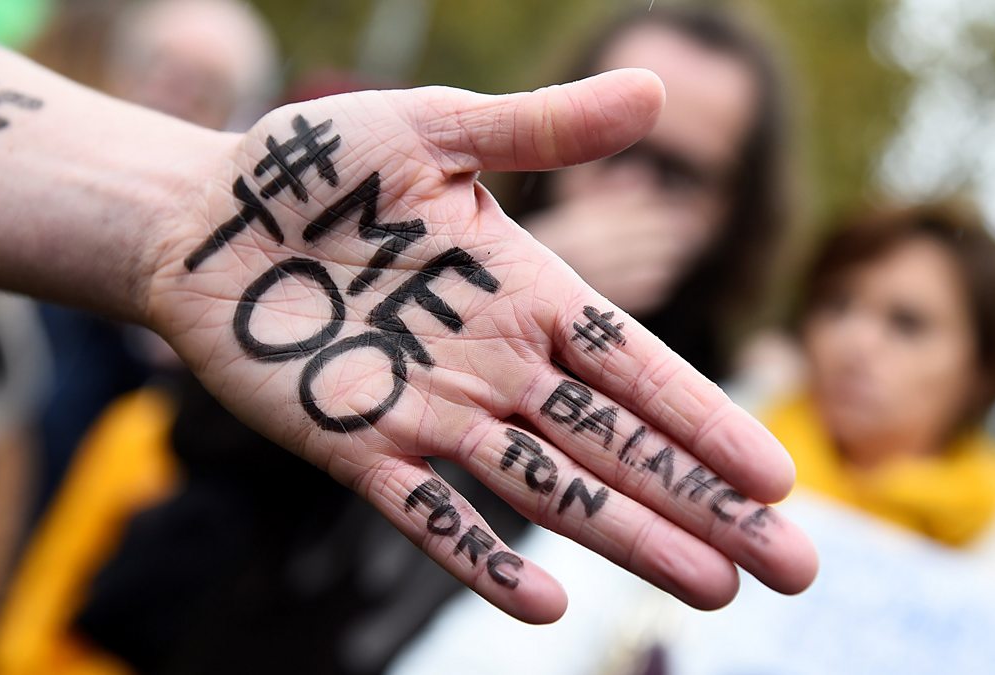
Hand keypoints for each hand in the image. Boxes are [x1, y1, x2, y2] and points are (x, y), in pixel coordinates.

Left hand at [145, 70, 816, 622]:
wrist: (204, 222)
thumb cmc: (317, 168)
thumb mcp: (434, 130)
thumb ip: (540, 129)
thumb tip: (654, 85)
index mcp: (524, 291)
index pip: (636, 367)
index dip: (706, 421)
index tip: (778, 477)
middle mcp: (495, 364)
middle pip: (619, 445)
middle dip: (704, 504)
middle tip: (790, 566)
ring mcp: (432, 413)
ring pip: (549, 488)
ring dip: (629, 537)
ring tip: (710, 590)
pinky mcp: (358, 446)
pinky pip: (431, 513)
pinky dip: (481, 557)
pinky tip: (545, 606)